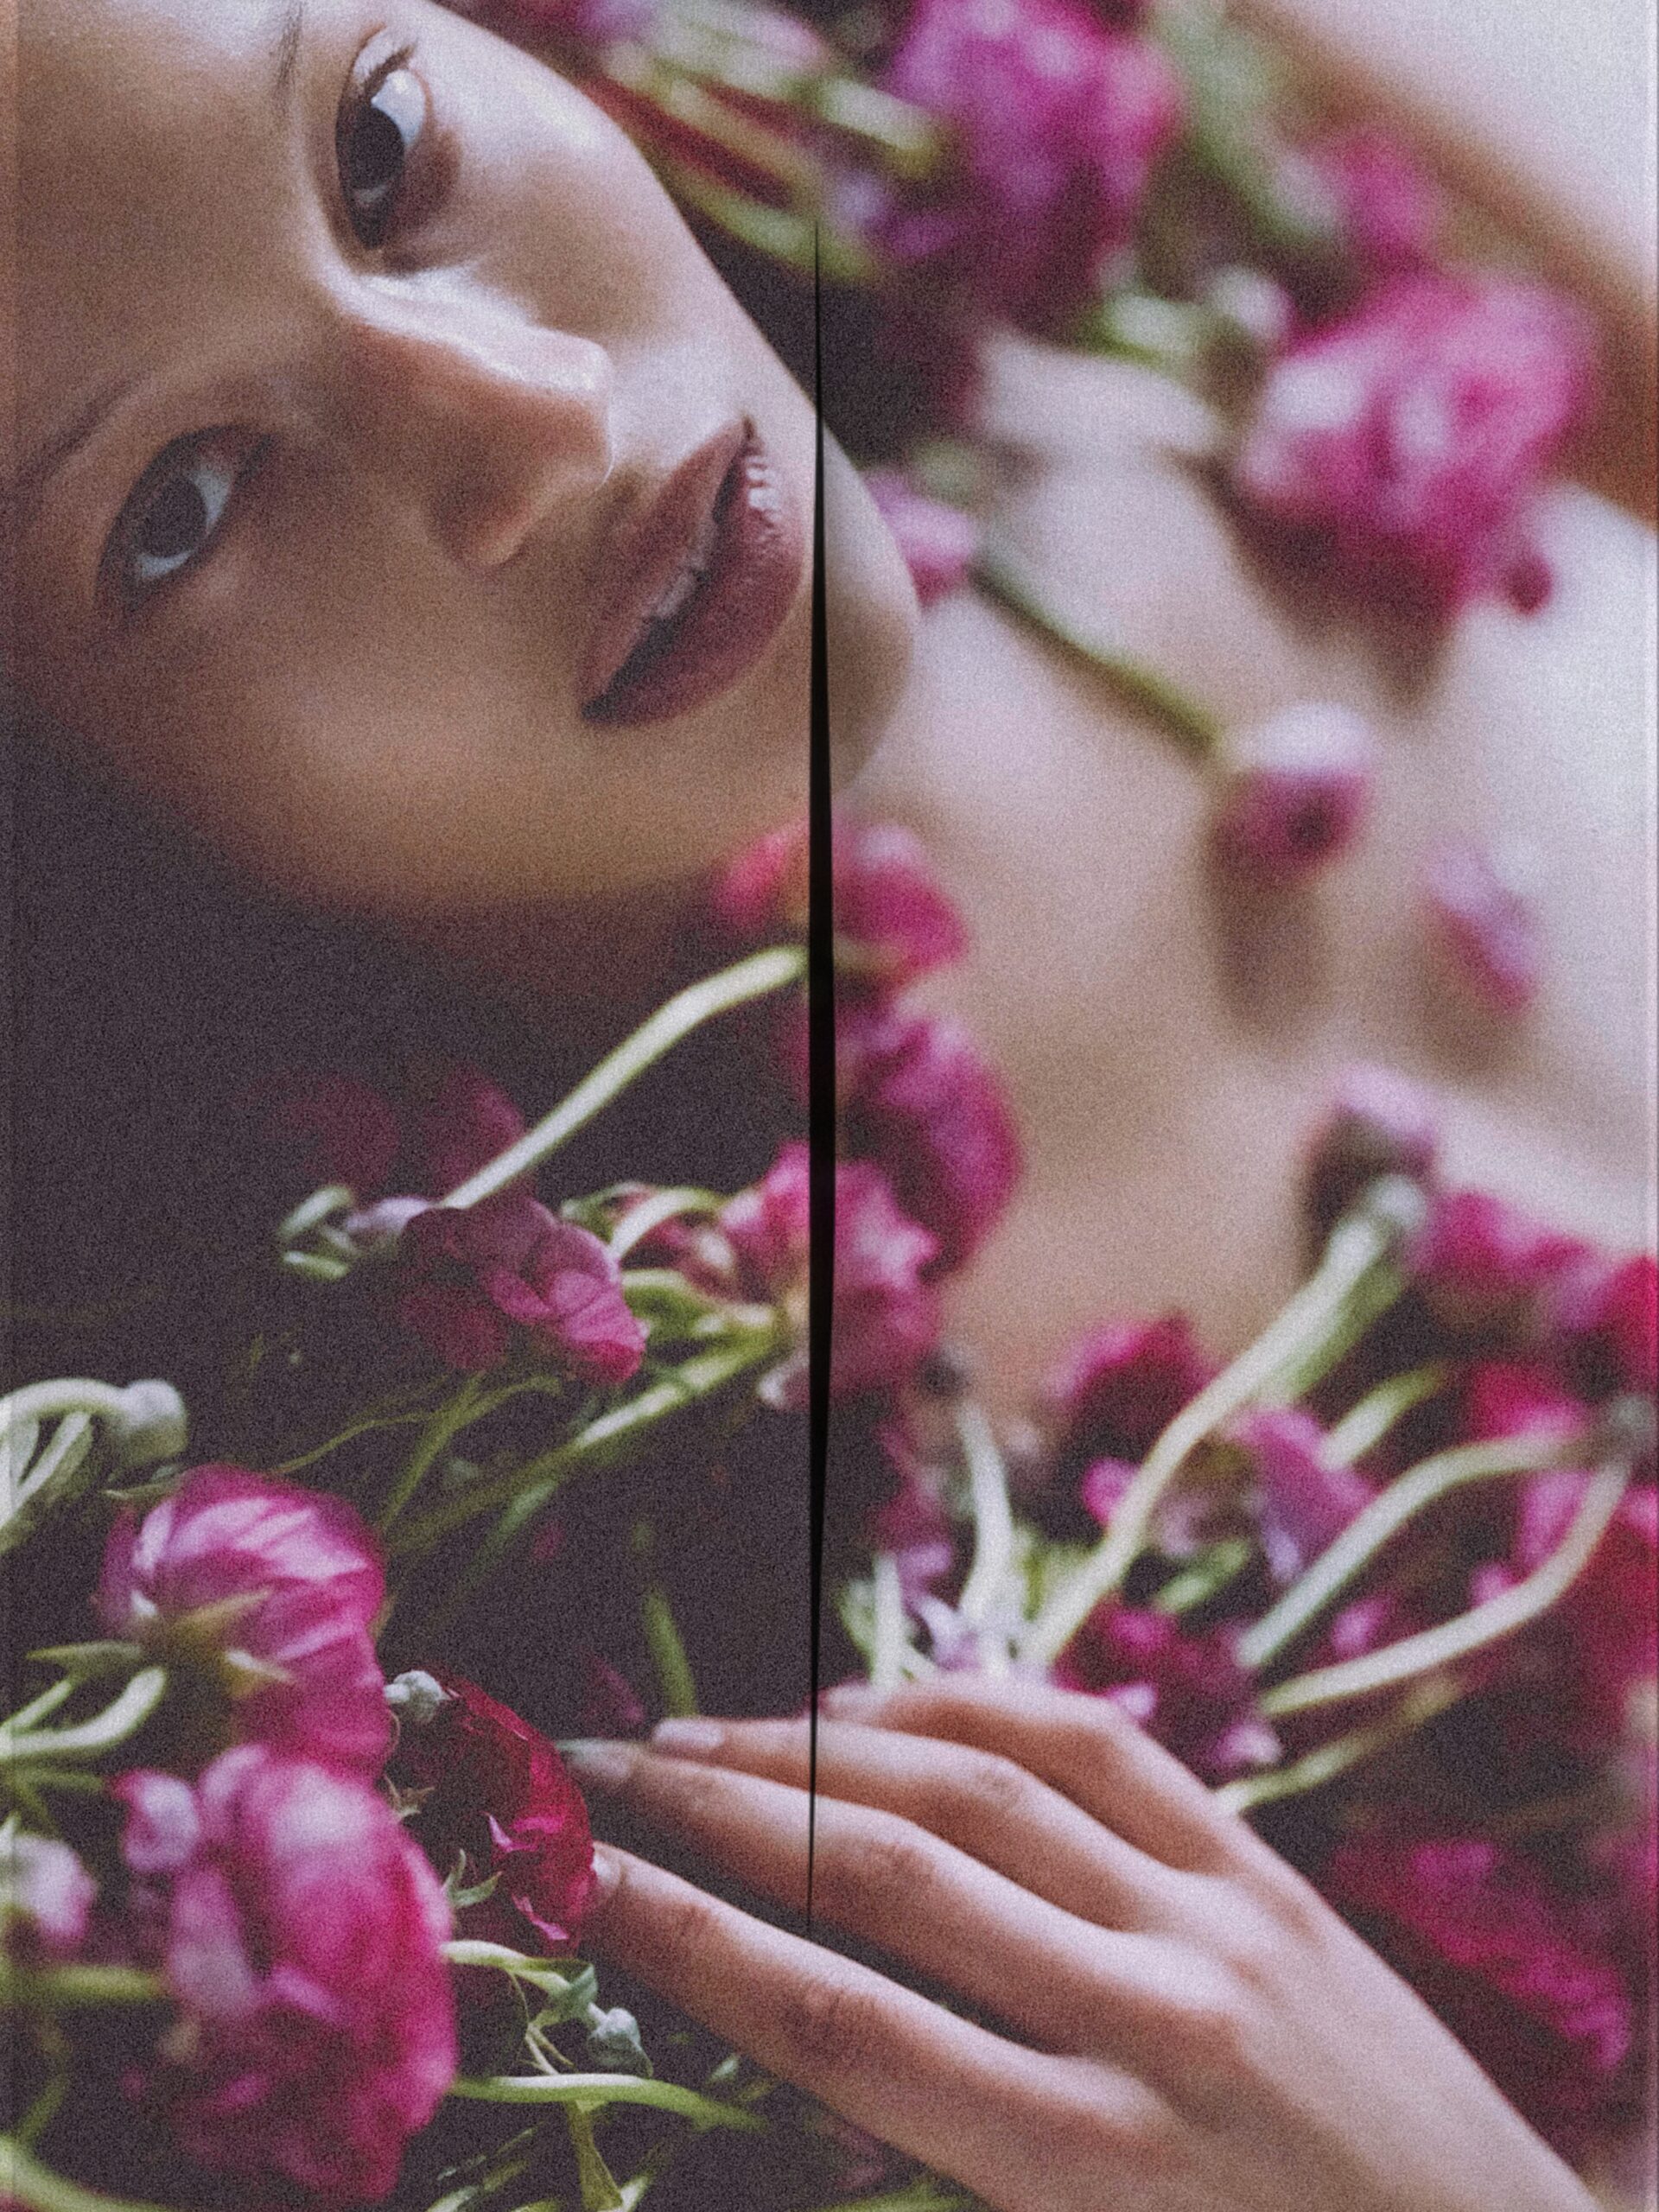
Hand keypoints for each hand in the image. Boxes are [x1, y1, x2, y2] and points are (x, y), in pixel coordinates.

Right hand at [566, 1677, 1598, 2211]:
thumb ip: (937, 2170)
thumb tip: (783, 2043)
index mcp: (1093, 2172)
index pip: (836, 2025)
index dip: (684, 1936)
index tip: (578, 1879)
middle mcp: (1151, 2020)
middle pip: (886, 1872)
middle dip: (719, 1811)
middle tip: (597, 1773)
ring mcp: (1219, 1923)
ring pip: (984, 1781)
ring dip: (821, 1740)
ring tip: (702, 1734)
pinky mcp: (1271, 1872)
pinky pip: (1104, 1746)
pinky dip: (976, 1705)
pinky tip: (883, 1701)